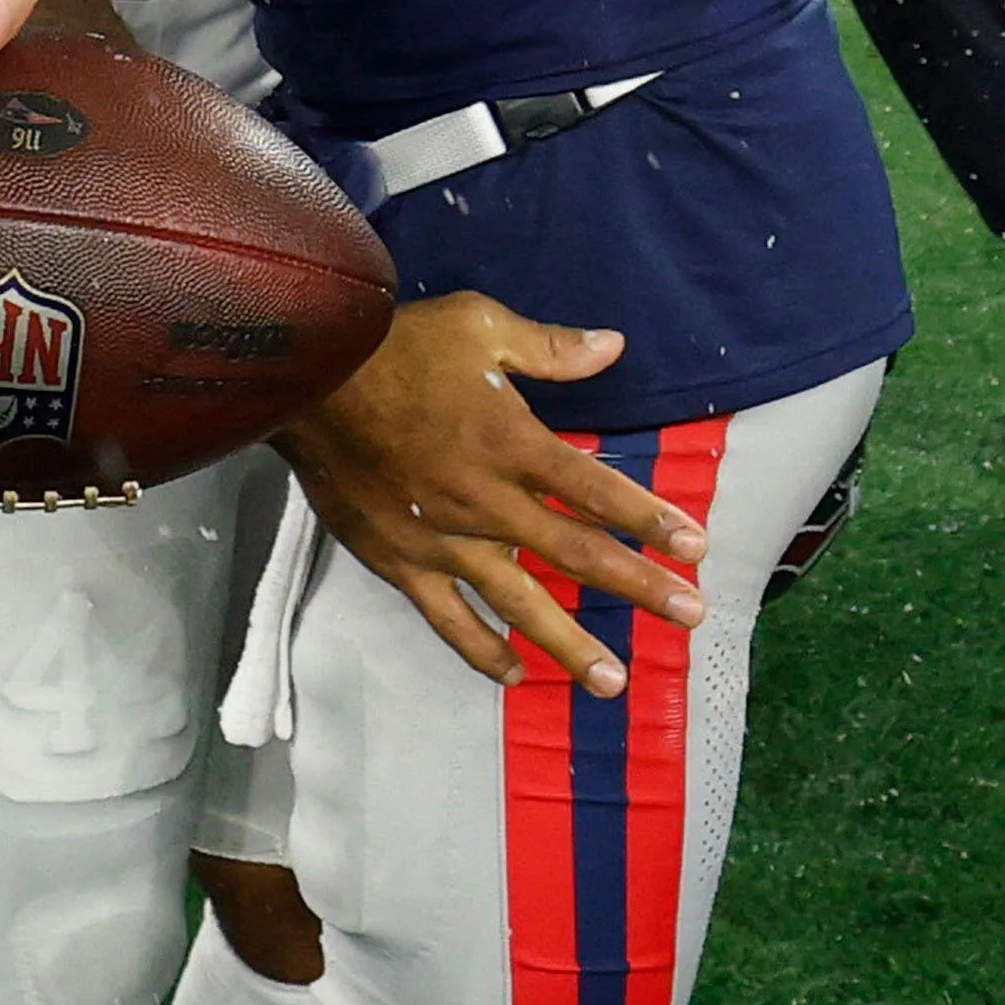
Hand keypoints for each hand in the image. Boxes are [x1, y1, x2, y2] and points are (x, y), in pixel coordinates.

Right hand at [276, 293, 709, 695]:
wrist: (308, 379)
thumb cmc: (396, 346)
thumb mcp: (479, 324)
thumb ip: (549, 348)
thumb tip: (614, 346)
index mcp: (512, 444)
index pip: (596, 489)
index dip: (650, 519)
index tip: (697, 548)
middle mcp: (487, 502)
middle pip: (575, 554)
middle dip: (638, 586)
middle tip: (690, 616)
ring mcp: (443, 540)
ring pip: (518, 603)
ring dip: (569, 643)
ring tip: (612, 680)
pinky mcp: (401, 561)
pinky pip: (447, 617)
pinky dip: (480, 650)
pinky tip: (513, 674)